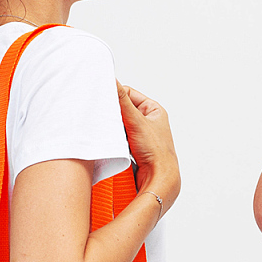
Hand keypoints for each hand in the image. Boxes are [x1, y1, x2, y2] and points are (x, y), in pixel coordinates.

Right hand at [118, 84, 180, 213]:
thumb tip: (112, 82)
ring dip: (113, 127)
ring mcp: (141, 134)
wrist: (158, 179)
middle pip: (122, 109)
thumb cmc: (156, 153)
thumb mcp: (137, 121)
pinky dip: (113, 138)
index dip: (116, 95)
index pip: (129, 93)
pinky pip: (118, 137)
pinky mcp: (133, 147)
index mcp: (154, 110)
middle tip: (105, 116)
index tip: (104, 98)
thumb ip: (122, 101)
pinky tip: (111, 141)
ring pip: (119, 124)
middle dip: (113, 113)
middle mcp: (148, 121)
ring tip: (111, 131)